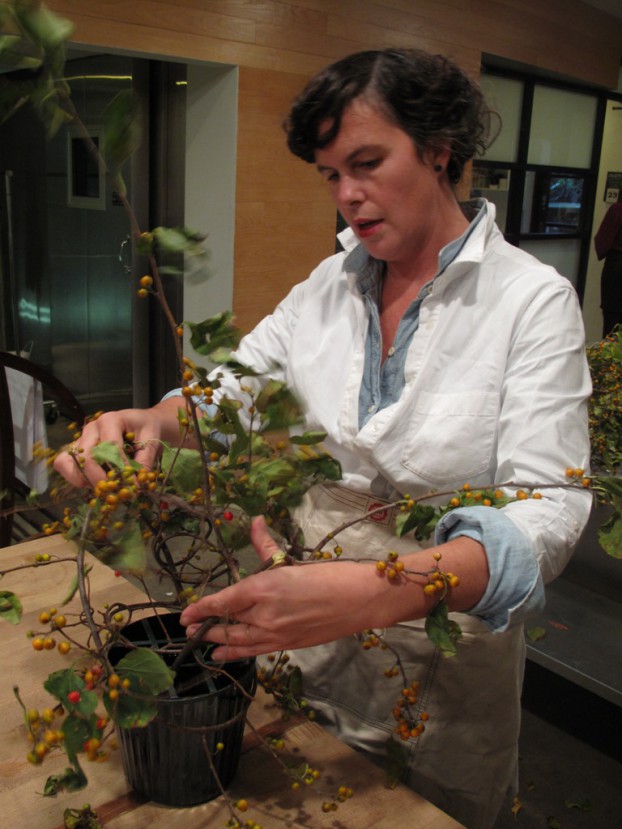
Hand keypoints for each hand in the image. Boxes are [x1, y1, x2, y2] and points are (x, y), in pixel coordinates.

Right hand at [53, 397, 186, 486]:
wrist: (142, 422)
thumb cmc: (147, 429)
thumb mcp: (152, 442)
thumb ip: (144, 462)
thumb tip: (136, 485)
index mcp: (111, 420)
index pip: (110, 448)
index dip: (119, 469)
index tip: (132, 486)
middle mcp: (91, 428)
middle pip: (86, 456)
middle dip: (98, 478)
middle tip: (114, 492)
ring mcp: (82, 438)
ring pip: (67, 460)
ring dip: (81, 478)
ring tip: (99, 488)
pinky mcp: (78, 448)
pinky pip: (65, 463)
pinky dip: (75, 477)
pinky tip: (91, 484)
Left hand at [179, 516, 423, 660]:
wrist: (357, 601)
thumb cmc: (327, 576)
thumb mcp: (291, 560)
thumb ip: (265, 545)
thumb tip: (254, 520)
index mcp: (264, 587)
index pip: (223, 601)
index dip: (201, 608)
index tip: (184, 613)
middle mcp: (264, 614)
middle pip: (226, 622)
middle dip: (204, 626)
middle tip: (187, 627)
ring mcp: (275, 634)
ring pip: (236, 640)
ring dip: (216, 640)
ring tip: (199, 641)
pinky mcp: (286, 645)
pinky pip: (253, 651)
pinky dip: (235, 653)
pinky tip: (221, 654)